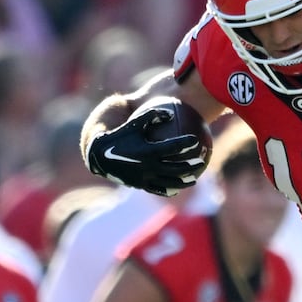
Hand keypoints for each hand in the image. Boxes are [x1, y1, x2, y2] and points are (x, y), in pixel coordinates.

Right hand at [84, 101, 206, 195]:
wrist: (99, 156)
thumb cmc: (119, 135)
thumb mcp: (135, 123)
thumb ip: (152, 116)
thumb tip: (171, 113)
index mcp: (147, 151)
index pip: (172, 147)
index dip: (186, 143)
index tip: (196, 140)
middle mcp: (148, 166)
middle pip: (175, 167)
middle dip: (190, 165)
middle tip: (201, 162)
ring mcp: (144, 178)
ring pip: (169, 182)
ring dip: (183, 181)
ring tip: (194, 179)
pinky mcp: (140, 185)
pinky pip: (158, 189)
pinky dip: (169, 189)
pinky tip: (177, 188)